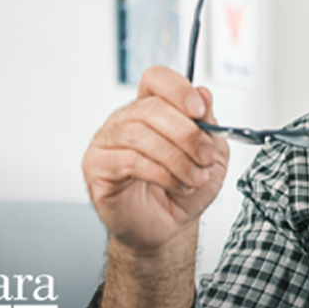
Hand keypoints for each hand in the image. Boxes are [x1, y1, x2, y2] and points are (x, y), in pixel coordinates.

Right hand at [81, 66, 229, 256]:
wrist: (169, 227)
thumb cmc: (184, 189)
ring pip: (139, 134)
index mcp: (151, 108)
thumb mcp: (211, 155)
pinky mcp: (97, 167)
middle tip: (206, 157)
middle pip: (150, 107)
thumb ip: (209, 125)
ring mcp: (107, 142)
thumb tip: (204, 92)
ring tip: (195, 177)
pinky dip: (160, 173)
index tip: (200, 110)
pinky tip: (177, 185)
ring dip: (176, 158)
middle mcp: (125, 120)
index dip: (178, 89)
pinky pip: (127, 160)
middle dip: (187, 134)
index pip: (156, 79)